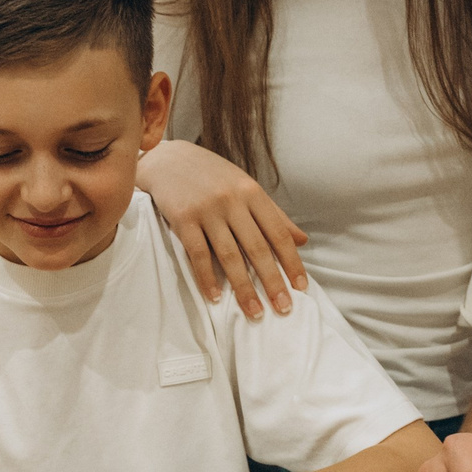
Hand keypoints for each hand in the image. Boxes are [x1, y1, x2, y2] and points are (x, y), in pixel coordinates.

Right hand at [137, 139, 308, 319]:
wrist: (168, 159)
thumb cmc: (212, 177)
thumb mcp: (246, 188)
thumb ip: (274, 215)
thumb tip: (303, 240)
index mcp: (252, 193)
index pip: (278, 233)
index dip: (292, 262)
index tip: (301, 288)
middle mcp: (232, 200)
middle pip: (257, 248)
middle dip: (272, 281)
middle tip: (283, 308)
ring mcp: (207, 210)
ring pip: (229, 255)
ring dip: (243, 288)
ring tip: (254, 312)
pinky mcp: (183, 219)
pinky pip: (198, 254)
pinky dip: (207, 278)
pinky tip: (215, 298)